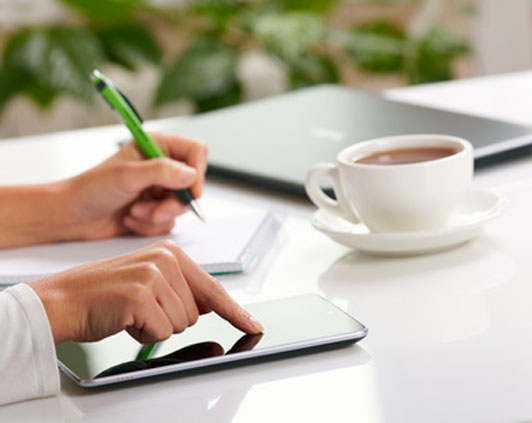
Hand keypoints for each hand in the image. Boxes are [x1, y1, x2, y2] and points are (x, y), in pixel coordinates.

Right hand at [29, 241, 262, 344]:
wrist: (63, 299)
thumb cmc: (104, 294)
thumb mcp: (149, 281)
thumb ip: (183, 290)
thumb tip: (212, 304)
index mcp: (171, 252)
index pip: (212, 288)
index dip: (235, 311)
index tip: (252, 324)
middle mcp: (165, 259)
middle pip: (196, 312)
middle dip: (170, 319)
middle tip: (140, 307)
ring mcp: (153, 275)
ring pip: (181, 324)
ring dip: (156, 326)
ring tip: (131, 311)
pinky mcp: (141, 295)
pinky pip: (162, 331)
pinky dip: (143, 334)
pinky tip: (125, 319)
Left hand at [62, 132, 207, 239]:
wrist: (73, 216)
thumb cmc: (92, 188)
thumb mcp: (127, 175)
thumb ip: (161, 172)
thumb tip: (190, 175)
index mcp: (158, 146)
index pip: (196, 151)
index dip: (198, 171)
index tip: (191, 191)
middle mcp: (162, 167)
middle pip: (192, 184)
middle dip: (173, 203)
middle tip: (155, 210)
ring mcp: (159, 189)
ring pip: (181, 207)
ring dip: (158, 215)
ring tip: (134, 212)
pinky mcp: (155, 210)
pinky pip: (169, 222)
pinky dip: (150, 225)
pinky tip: (131, 219)